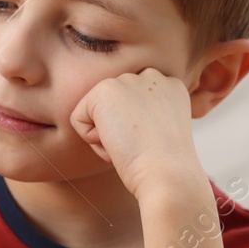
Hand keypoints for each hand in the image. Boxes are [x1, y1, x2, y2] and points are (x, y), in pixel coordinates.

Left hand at [68, 67, 207, 200]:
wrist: (167, 171)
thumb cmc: (164, 165)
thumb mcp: (159, 132)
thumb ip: (142, 116)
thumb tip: (114, 120)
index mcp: (170, 86)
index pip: (132, 105)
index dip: (133, 131)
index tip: (152, 144)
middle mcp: (151, 76)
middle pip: (112, 107)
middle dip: (119, 131)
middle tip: (141, 145)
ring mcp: (128, 80)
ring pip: (95, 112)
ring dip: (106, 136)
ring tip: (130, 145)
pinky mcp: (105, 90)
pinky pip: (78, 118)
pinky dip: (90, 139)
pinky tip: (116, 143)